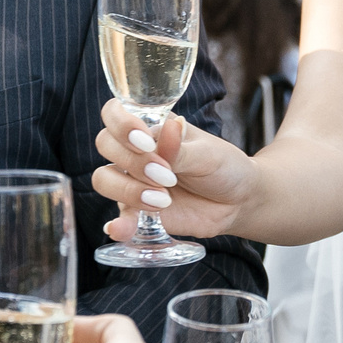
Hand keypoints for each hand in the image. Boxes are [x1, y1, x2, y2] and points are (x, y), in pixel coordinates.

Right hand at [91, 99, 256, 240]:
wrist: (238, 201)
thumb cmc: (223, 166)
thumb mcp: (207, 153)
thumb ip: (181, 148)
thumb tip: (167, 130)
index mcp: (150, 127)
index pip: (115, 114)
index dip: (121, 125)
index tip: (146, 142)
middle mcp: (135, 152)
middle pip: (106, 145)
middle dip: (133, 160)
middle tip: (166, 175)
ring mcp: (133, 181)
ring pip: (104, 180)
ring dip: (129, 189)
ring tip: (163, 199)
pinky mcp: (138, 212)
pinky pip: (119, 218)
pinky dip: (117, 224)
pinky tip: (120, 229)